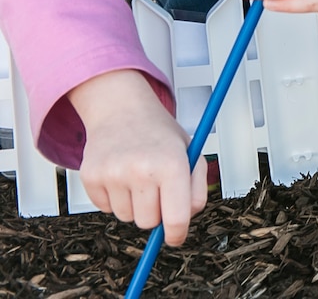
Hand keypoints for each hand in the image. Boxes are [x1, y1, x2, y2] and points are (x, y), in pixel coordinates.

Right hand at [69, 70, 206, 244]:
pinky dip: (114, 198)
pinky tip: (120, 174)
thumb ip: (196, 190)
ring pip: (126, 217)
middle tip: (156, 187)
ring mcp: (113, 173)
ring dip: (134, 204)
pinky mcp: (91, 177)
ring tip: (137, 176)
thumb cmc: (160, 135)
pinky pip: (105, 209)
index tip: (175, 237)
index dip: (177, 234)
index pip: (176, 217)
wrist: (122, 110)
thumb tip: (182, 224)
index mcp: (172, 164)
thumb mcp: (191, 153)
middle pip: (148, 223)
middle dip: (155, 211)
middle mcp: (141, 169)